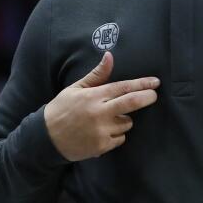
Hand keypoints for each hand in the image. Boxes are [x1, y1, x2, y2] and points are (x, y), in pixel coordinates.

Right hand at [43, 52, 159, 161]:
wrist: (46, 137)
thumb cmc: (62, 109)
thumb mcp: (76, 88)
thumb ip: (97, 75)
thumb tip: (109, 55)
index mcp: (93, 96)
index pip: (123, 87)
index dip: (142, 84)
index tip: (155, 83)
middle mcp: (99, 113)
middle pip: (132, 103)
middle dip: (146, 98)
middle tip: (154, 96)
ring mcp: (101, 131)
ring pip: (127, 123)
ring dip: (123, 120)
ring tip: (106, 119)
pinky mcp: (102, 147)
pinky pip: (120, 139)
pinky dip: (115, 135)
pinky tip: (101, 133)